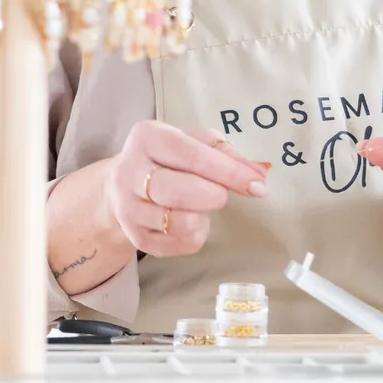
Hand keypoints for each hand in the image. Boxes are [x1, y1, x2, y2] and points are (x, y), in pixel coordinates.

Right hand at [104, 121, 268, 257]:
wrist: (123, 187)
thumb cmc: (168, 160)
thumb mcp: (195, 143)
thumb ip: (228, 154)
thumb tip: (259, 173)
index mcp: (147, 138)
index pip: (191, 155)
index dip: (228, 172)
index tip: (257, 185)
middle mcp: (128, 172)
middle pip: (181, 192)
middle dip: (213, 195)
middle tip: (220, 194)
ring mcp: (127, 207)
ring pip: (181, 223)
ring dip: (203, 217)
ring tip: (199, 206)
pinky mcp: (135, 237)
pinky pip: (181, 244)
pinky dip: (196, 235)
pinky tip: (190, 221)